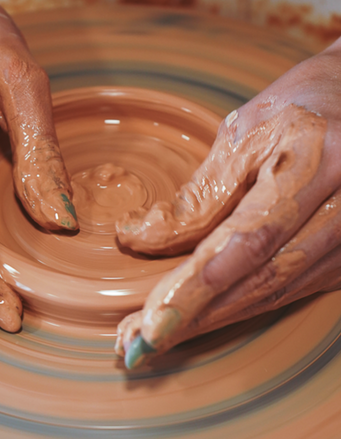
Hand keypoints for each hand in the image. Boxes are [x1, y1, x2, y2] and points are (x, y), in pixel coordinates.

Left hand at [115, 40, 340, 367]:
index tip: (151, 322)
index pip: (249, 238)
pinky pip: (291, 289)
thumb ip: (197, 196)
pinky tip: (206, 316)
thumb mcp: (241, 136)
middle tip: (141, 343)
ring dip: (216, 319)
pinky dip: (243, 307)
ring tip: (161, 336)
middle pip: (264, 279)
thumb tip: (135, 238)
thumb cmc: (294, 110)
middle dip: (199, 317)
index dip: (198, 285)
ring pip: (278, 293)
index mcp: (317, 160)